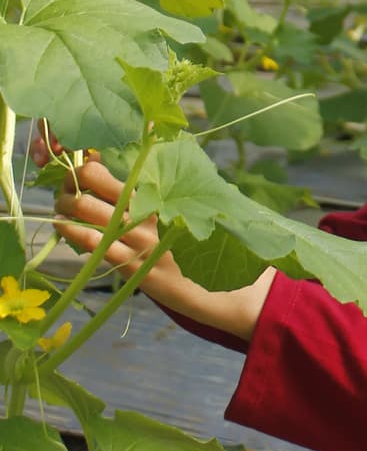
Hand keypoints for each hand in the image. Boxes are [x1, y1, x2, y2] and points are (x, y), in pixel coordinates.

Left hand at [32, 134, 272, 341]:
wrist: (223, 291)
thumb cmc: (206, 249)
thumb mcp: (196, 213)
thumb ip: (175, 192)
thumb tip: (154, 167)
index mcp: (168, 195)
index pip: (125, 165)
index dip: (96, 159)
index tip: (84, 159)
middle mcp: (152, 212)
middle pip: (98, 182)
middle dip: (72, 179)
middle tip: (66, 184)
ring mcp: (140, 239)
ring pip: (88, 211)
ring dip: (64, 205)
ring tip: (59, 206)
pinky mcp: (133, 265)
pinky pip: (93, 243)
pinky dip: (71, 231)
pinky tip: (62, 227)